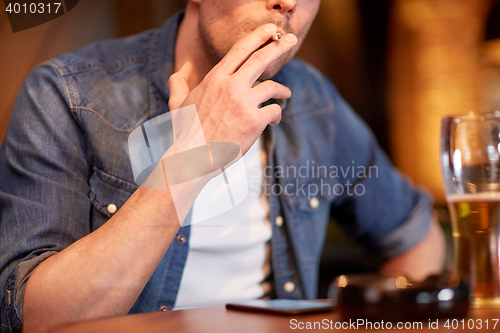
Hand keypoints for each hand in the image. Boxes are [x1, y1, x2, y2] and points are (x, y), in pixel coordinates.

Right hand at [168, 23, 296, 154]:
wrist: (193, 157)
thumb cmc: (186, 131)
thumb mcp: (177, 103)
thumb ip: (178, 81)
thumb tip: (183, 66)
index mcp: (214, 79)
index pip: (239, 50)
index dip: (258, 37)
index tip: (270, 30)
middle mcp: (230, 86)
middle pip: (260, 59)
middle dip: (279, 46)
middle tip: (290, 40)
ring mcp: (243, 103)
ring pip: (272, 87)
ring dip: (282, 90)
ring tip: (285, 94)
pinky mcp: (254, 121)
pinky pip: (274, 110)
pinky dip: (277, 114)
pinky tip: (274, 120)